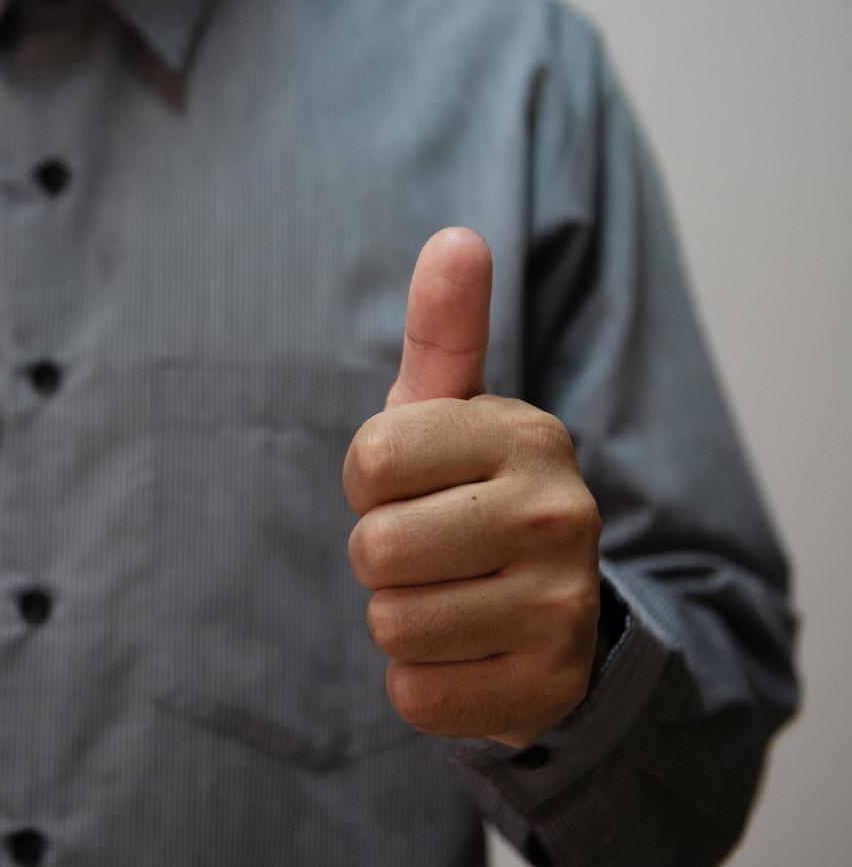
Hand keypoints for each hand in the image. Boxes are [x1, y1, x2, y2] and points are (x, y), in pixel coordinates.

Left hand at [343, 228, 602, 748]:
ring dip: (401, 617)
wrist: (548, 610)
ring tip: (451, 597)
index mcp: (525, 435)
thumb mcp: (452, 411)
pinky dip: (422, 680)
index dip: (368, 480)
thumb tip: (456, 236)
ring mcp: (561, 608)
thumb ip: (444, 331)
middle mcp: (559, 517)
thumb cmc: (468, 492)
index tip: (406, 483)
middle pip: (376, 548)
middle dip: (380, 552)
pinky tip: (466, 652)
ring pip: (392, 625)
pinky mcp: (546, 688)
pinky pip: (414, 694)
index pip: (371, 459)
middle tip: (430, 547)